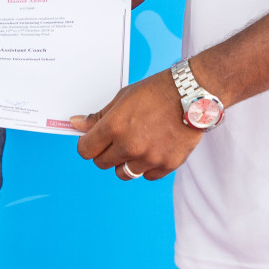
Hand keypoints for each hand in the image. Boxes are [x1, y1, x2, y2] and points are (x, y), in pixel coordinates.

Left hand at [70, 70, 202, 179]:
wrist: (192, 95)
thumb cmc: (156, 92)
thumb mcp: (123, 98)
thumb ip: (99, 116)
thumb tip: (76, 124)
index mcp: (114, 127)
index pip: (86, 150)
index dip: (88, 145)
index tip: (93, 141)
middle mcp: (129, 146)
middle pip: (102, 163)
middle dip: (105, 153)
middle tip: (118, 140)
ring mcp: (149, 158)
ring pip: (124, 174)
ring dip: (126, 162)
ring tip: (138, 144)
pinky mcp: (167, 165)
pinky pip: (147, 176)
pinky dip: (147, 166)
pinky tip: (154, 148)